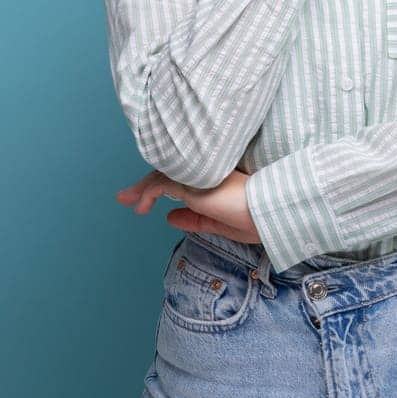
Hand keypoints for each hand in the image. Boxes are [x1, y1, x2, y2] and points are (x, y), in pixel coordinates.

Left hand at [114, 168, 262, 244]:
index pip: (181, 178)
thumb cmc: (255, 219)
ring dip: (141, 189)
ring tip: (126, 200)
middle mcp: (203, 174)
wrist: (271, 214)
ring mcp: (198, 176)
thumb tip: (169, 217)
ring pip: (162, 177)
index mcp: (212, 180)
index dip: (161, 187)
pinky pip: (162, 185)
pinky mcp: (193, 184)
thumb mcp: (218, 223)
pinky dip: (148, 193)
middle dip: (145, 185)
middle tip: (126, 196)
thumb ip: (193, 219)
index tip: (146, 199)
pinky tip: (140, 206)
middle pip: (167, 174)